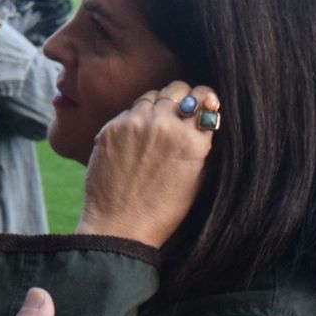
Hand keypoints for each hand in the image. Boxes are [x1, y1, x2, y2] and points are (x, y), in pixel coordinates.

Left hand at [80, 82, 220, 247]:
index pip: (204, 99)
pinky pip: (128, 112)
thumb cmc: (163, 211)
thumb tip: (202, 122)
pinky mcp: (110, 128)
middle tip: (179, 109)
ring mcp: (134, 123)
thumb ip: (200, 146)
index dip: (204, 98)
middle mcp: (164, 124)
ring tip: (156, 123)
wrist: (120, 225)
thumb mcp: (197, 180)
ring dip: (157, 105)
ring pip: (151, 96)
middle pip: (177, 90)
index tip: (203, 102)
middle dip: (181, 96)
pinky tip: (134, 138)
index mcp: (192, 139)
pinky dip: (134, 119)